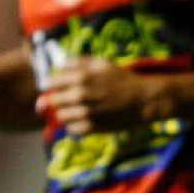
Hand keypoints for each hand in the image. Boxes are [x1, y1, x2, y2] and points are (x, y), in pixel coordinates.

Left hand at [37, 58, 172, 134]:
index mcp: (80, 77)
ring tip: (77, 111)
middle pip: (54, 101)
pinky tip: (84, 120)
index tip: (59, 87)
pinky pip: (72, 129)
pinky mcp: (92, 127)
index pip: (50, 83)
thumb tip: (57, 68)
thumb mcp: (100, 63)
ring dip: (66, 114)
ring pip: (61, 116)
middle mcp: (80, 95)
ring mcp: (85, 112)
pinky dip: (75, 126)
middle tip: (69, 100)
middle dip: (59, 100)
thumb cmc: (121, 79)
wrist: (143, 99)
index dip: (54, 85)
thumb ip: (76, 62)